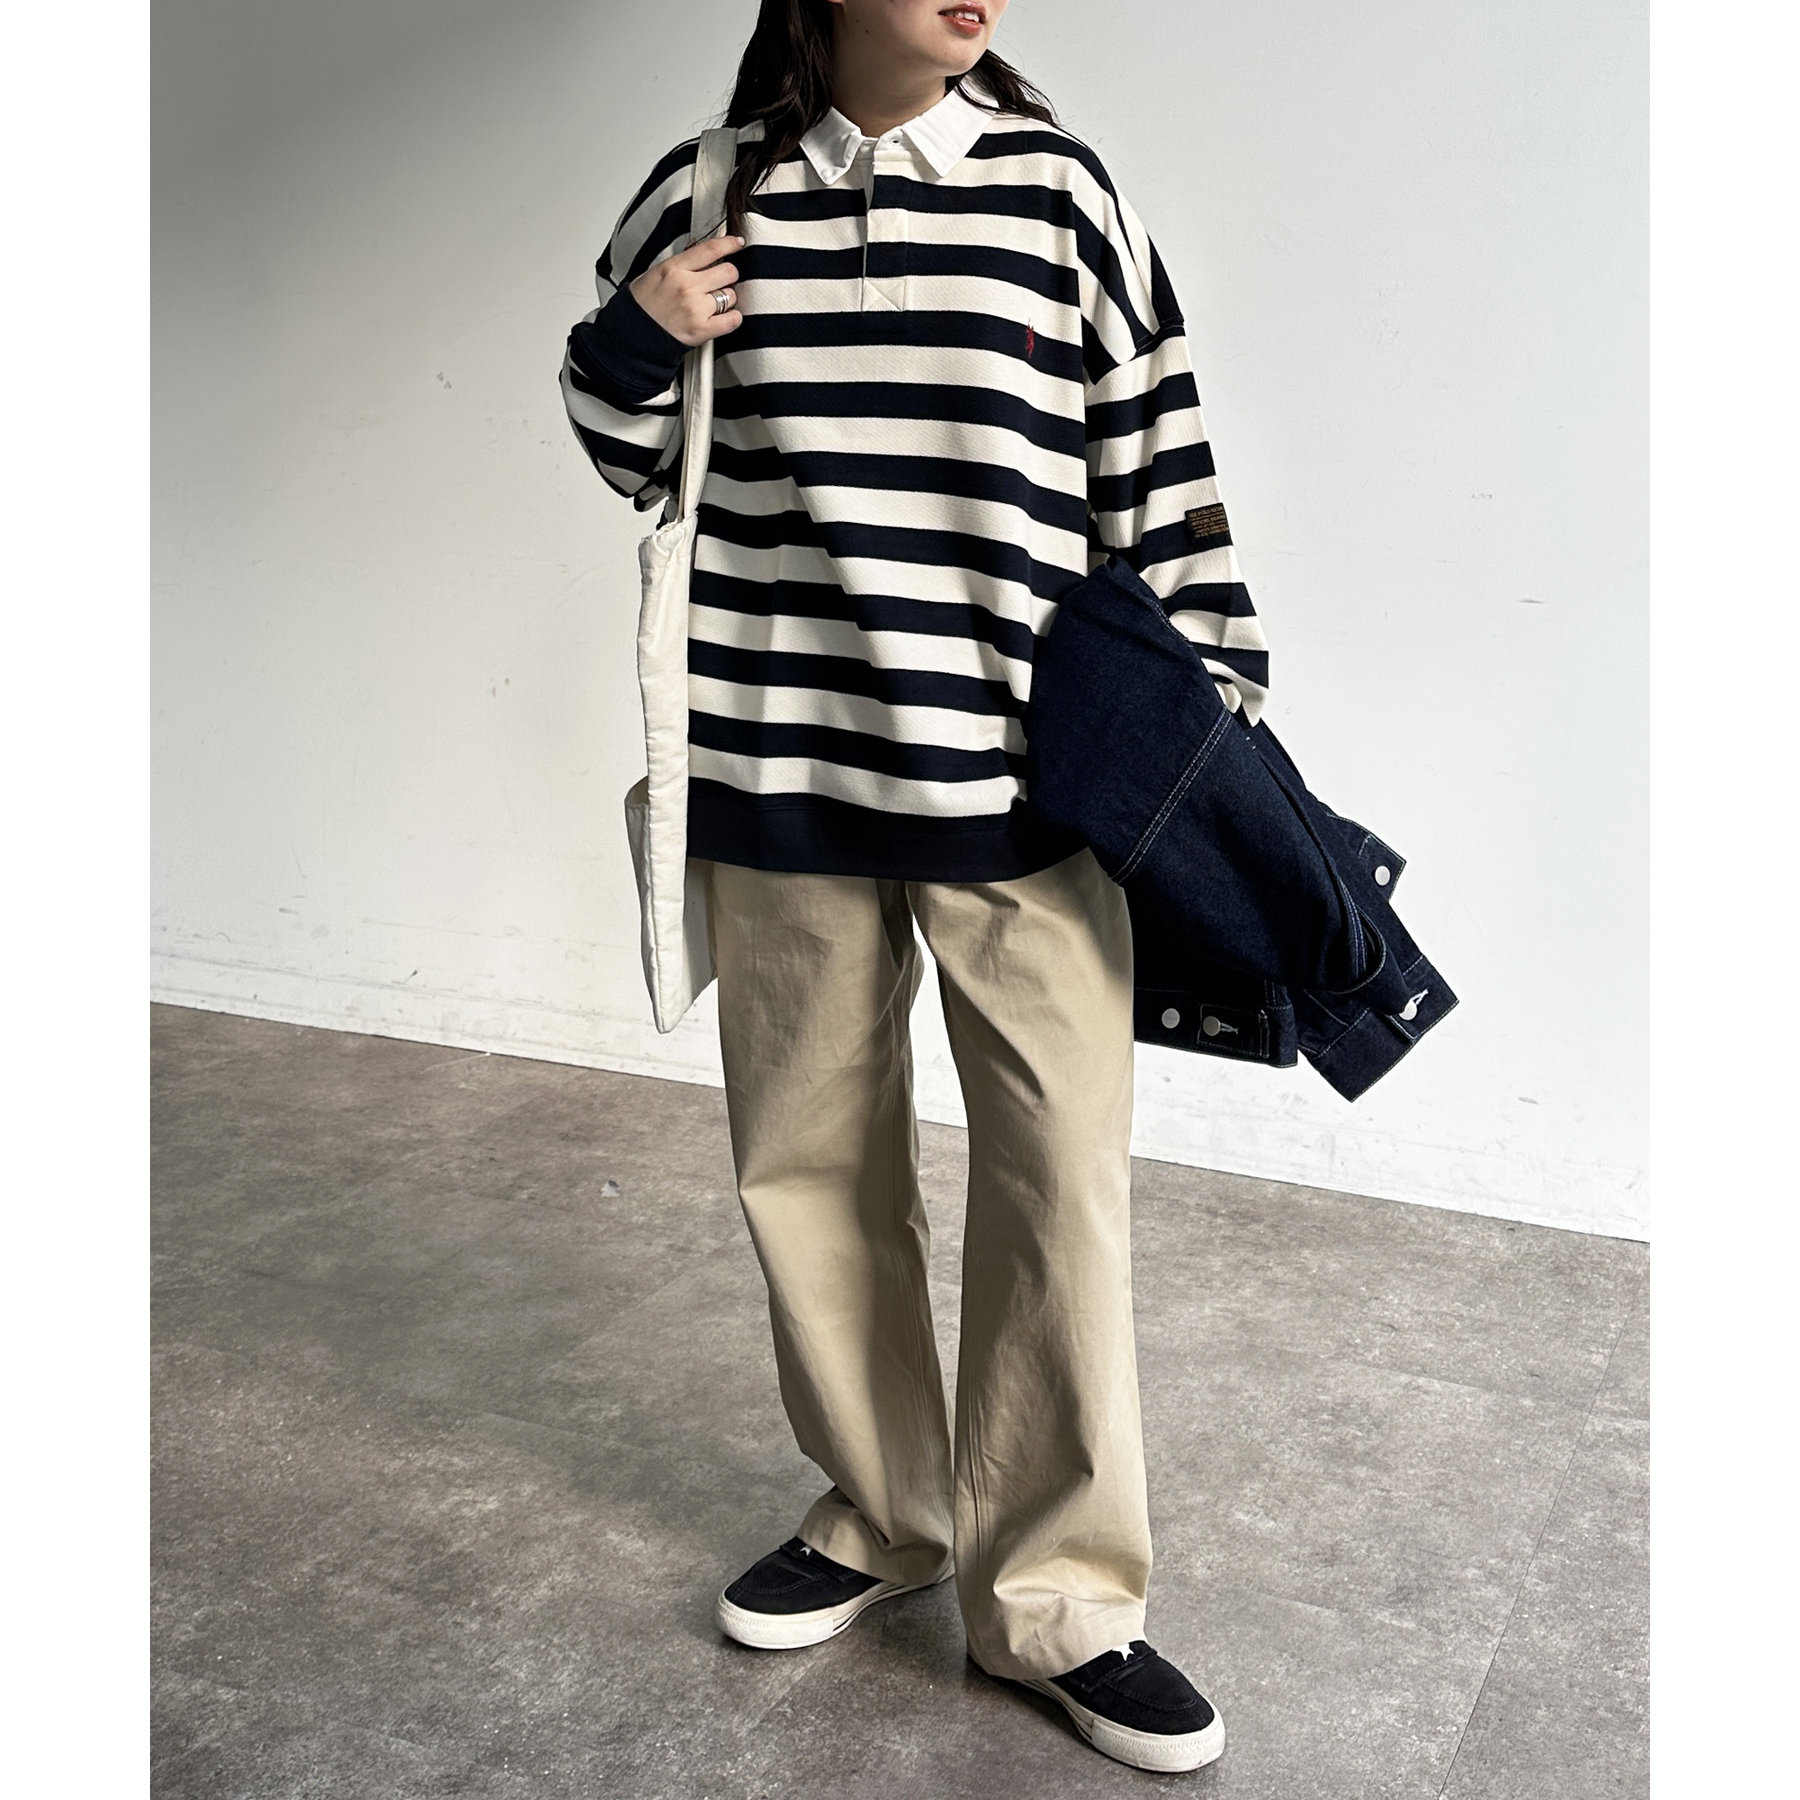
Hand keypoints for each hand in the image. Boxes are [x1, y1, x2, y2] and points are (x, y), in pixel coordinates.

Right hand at [629, 234, 745, 344]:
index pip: (710, 249)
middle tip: (721, 281)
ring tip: (714, 303)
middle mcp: (687, 286)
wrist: (632, 333)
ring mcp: (696, 308)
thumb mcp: (656, 272)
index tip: (736, 243)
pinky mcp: (702, 330)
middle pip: (728, 271)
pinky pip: (733, 320)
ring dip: (727, 298)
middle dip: (728, 275)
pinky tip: (725, 317)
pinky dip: (733, 318)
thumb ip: (682, 264)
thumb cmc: (642, 305)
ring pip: (731, 295)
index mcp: (674, 268)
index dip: (729, 244)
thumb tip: (704, 255)